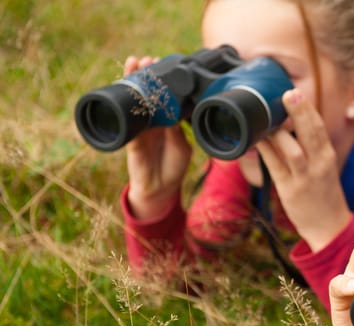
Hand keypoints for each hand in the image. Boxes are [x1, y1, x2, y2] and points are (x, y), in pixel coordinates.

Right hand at [124, 56, 192, 219]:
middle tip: (147, 59)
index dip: (162, 81)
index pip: (163, 96)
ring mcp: (139, 127)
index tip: (162, 64)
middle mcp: (152, 120)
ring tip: (133, 64)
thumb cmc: (173, 167)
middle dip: (145, 75)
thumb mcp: (181, 146)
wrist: (160, 190)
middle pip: (146, 93)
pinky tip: (123, 90)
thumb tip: (171, 110)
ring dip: (132, 81)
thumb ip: (175, 129)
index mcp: (166, 121)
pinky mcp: (130, 137)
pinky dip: (125, 104)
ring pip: (134, 100)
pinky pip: (126, 117)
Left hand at [256, 88, 351, 250]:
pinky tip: (257, 140)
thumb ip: (309, 146)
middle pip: (310, 134)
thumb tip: (286, 123)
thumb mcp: (323, 166)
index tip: (295, 92)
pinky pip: (275, 168)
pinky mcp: (290, 191)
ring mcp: (305, 179)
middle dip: (299, 113)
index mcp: (327, 155)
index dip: (307, 109)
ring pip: (294, 152)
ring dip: (281, 134)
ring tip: (269, 119)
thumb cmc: (323, 192)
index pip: (319, 128)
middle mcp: (319, 165)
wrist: (329, 226)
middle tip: (288, 94)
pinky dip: (266, 152)